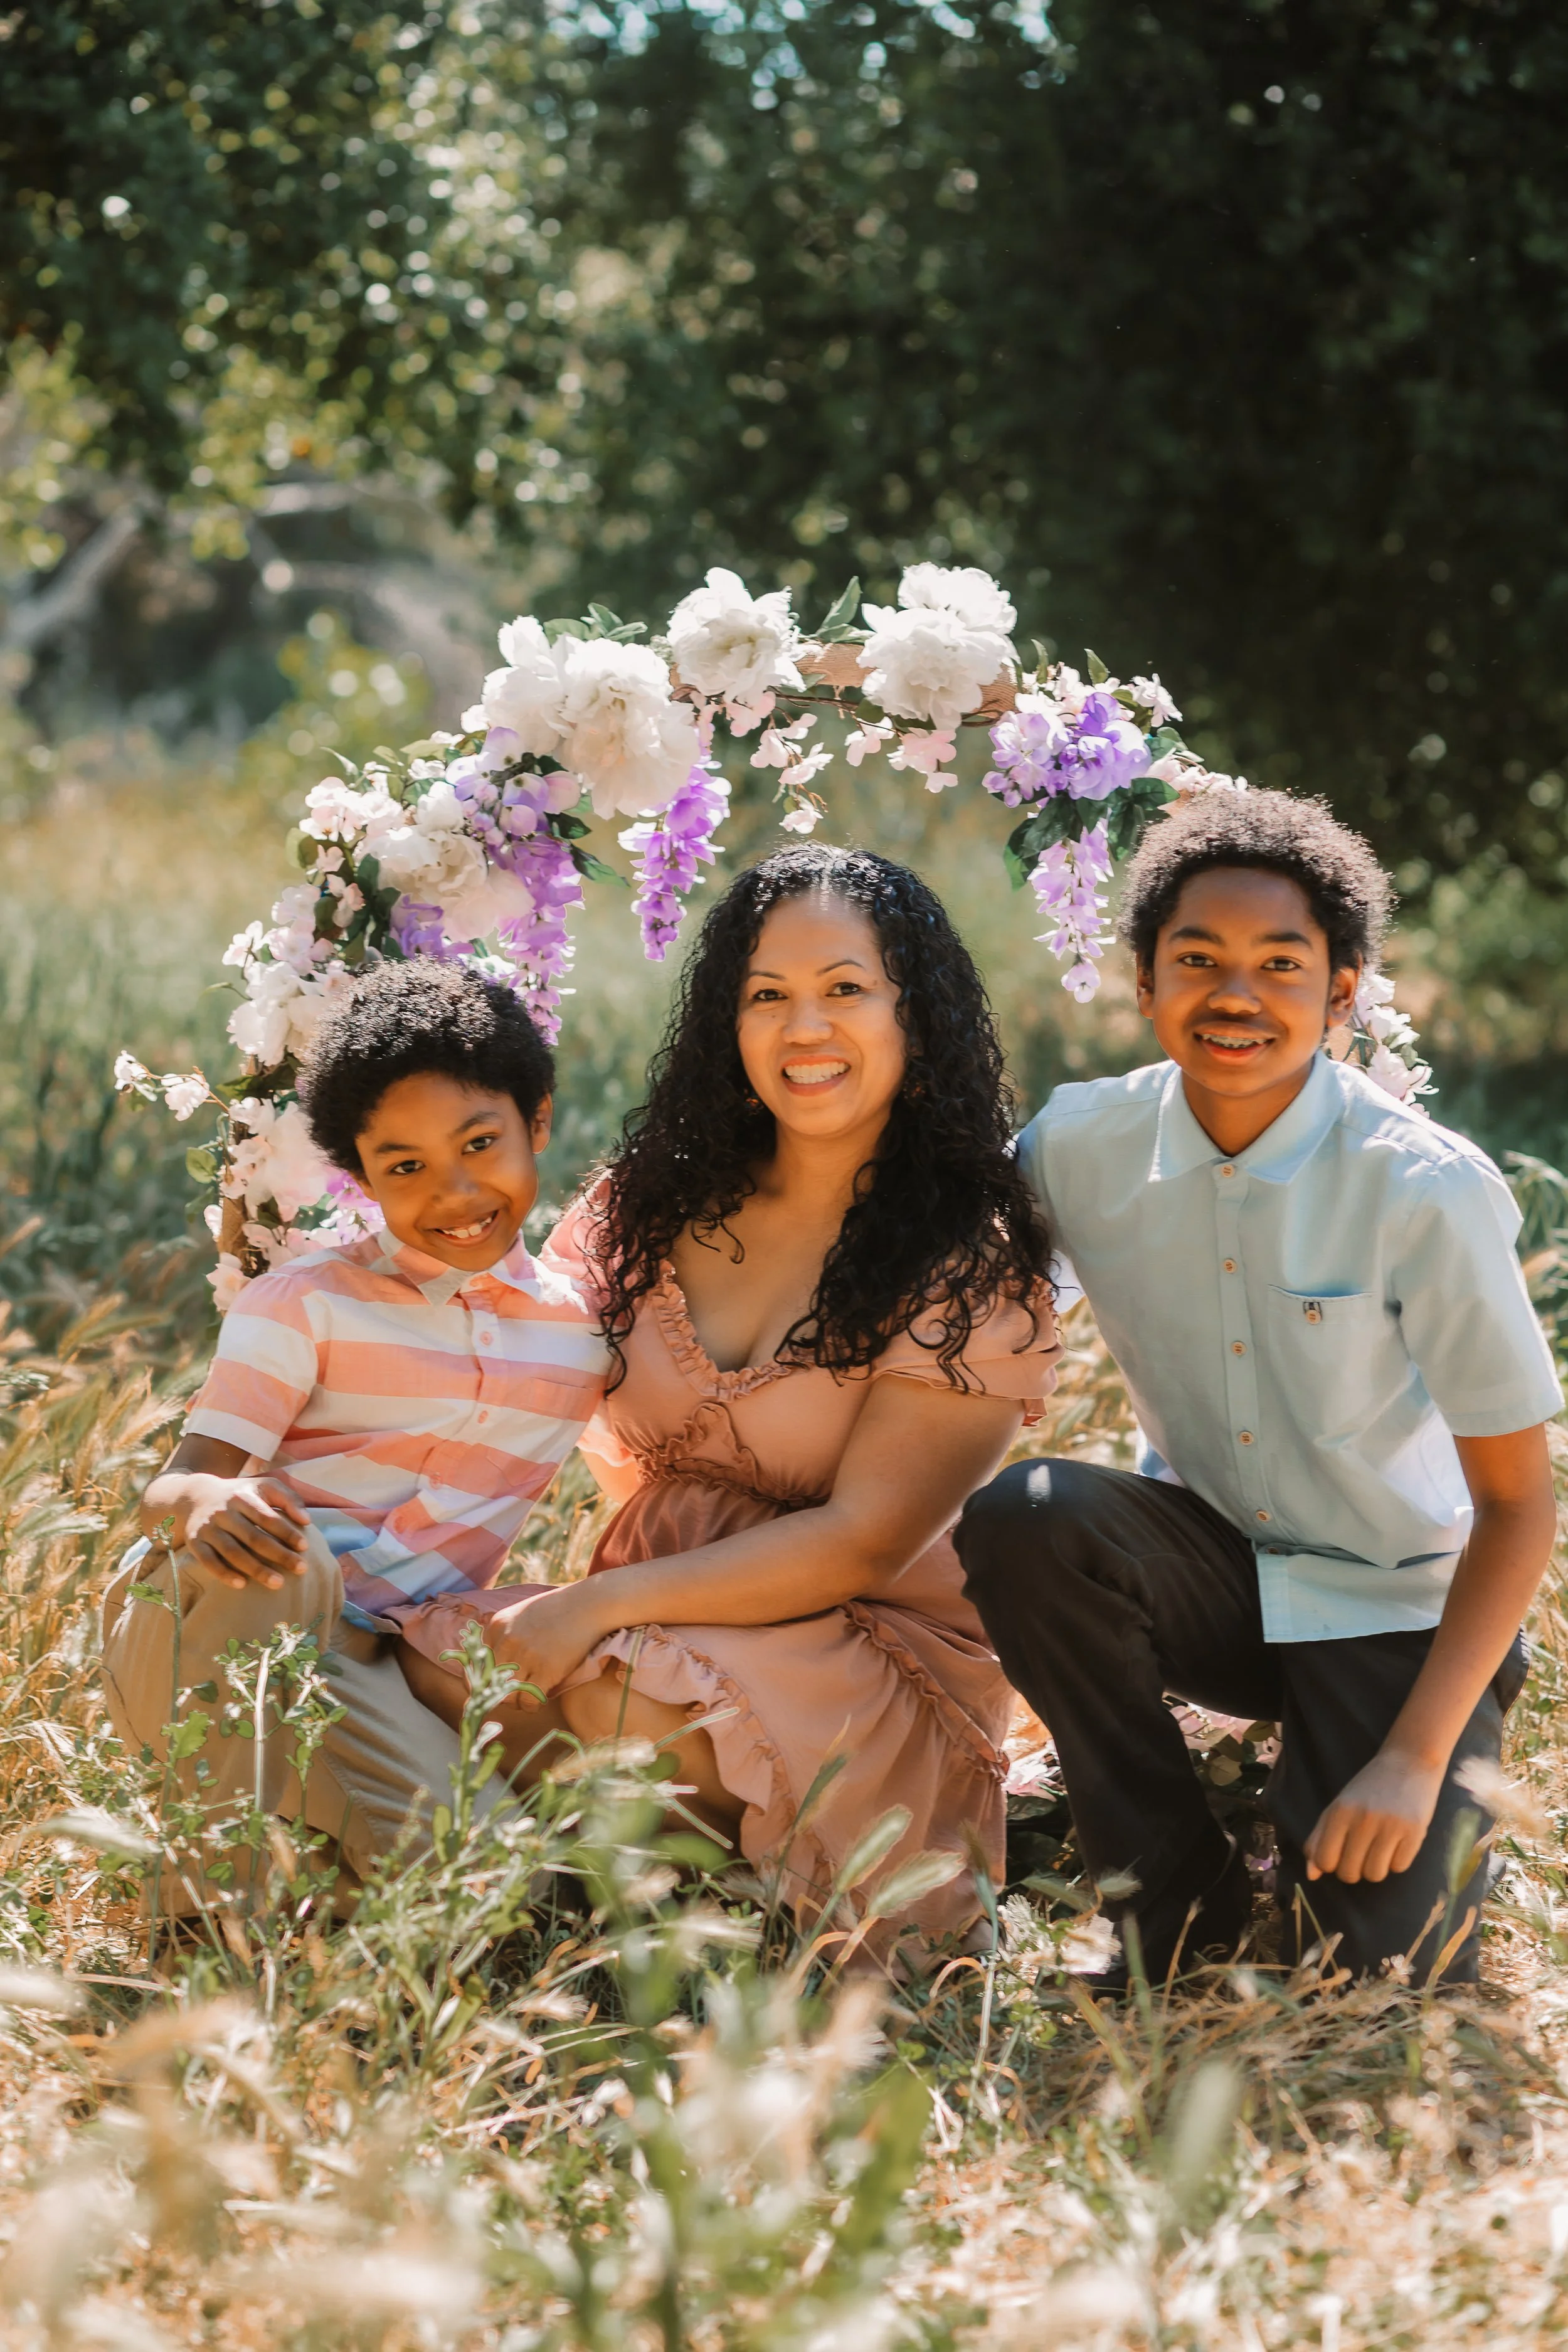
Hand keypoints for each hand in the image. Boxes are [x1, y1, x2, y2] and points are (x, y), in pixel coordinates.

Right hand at [174, 1475, 309, 1592]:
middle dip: (279, 1554)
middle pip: (253, 1537)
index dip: (286, 1532)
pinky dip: (224, 1573)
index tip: (305, 1547)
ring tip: (278, 1583)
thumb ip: (289, 1498)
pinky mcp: (195, 1542)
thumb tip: (306, 1520)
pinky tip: (242, 1584)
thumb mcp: (264, 1487)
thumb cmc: (241, 1495)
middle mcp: (224, 1512)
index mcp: (243, 1497)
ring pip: (233, 1552)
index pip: (268, 1517)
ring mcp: (209, 1528)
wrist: (196, 1497)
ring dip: (256, 1569)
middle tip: (301, 1569)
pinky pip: (209, 1561)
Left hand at [487, 1584, 610, 1700]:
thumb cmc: (558, 1610)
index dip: (482, 1682)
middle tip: (514, 1694)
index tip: (492, 1689)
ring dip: (516, 1701)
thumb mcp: (522, 1615)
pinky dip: (532, 1705)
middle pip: (489, 1684)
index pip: (475, 1665)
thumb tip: (490, 1672)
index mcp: (497, 1626)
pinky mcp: (547, 1669)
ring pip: (507, 1695)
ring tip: (528, 1695)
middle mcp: (507, 1640)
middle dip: (499, 1694)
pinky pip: (529, 1700)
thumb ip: (504, 1636)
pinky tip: (541, 1697)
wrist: (590, 1604)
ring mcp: (526, 1655)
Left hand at [1304, 1747, 1445, 1883]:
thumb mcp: (1338, 1806)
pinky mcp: (1415, 1832)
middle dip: (1353, 1869)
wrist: (1409, 1763)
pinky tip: (1398, 1841)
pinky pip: (1399, 1868)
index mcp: (1339, 1811)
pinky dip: (1397, 1860)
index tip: (1340, 1853)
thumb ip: (1319, 1838)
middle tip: (1361, 1850)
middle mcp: (1363, 1819)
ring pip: (1374, 1875)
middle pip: (1349, 1873)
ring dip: (1375, 1867)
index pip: (1325, 1861)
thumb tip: (1311, 1874)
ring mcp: (1390, 1826)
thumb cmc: (1368, 1788)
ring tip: (1379, 1847)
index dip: (1330, 1865)